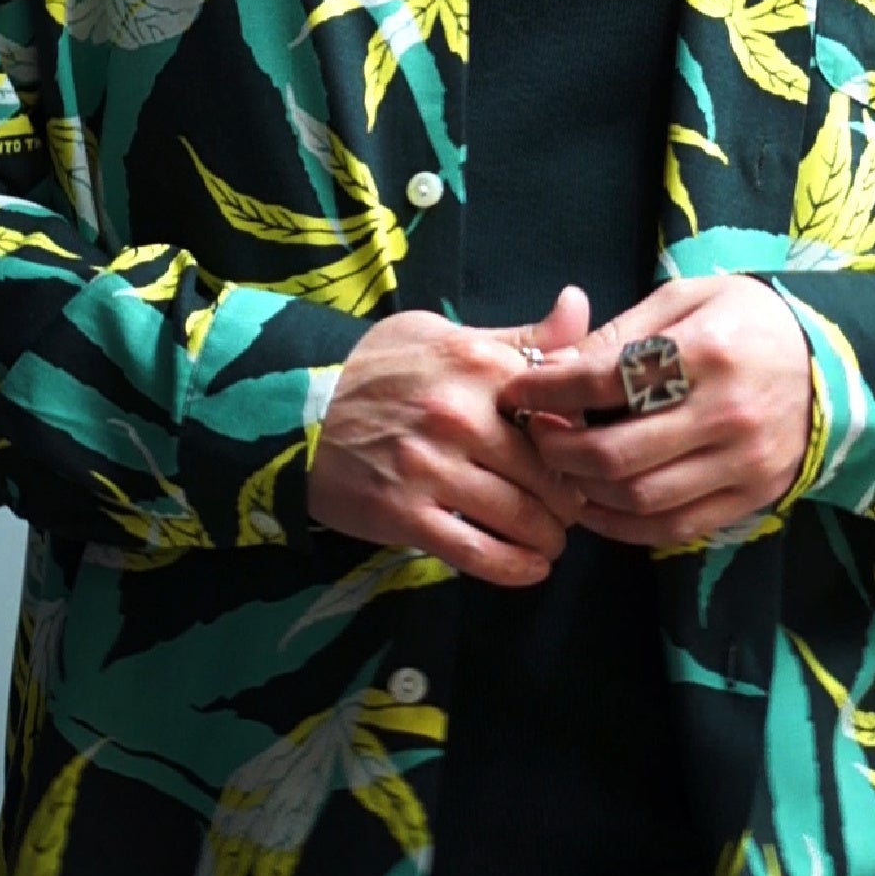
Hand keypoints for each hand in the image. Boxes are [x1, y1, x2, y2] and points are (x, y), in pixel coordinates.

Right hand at [308, 287, 591, 586]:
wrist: (292, 405)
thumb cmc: (378, 366)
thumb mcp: (447, 334)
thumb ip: (519, 335)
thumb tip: (580, 306)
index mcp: (476, 365)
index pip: (560, 411)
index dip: (580, 441)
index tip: (582, 458)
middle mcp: (458, 415)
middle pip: (546, 471)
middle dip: (569, 500)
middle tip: (573, 511)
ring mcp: (429, 467)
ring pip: (518, 516)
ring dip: (548, 537)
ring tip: (553, 541)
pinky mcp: (402, 513)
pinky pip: (475, 551)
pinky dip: (514, 568)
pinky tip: (532, 569)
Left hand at [495, 277, 811, 546]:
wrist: (834, 361)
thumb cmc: (747, 320)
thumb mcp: (686, 300)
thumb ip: (619, 334)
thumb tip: (552, 367)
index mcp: (707, 351)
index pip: (607, 380)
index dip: (550, 390)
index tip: (517, 391)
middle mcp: (727, 413)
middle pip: (617, 452)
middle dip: (559, 450)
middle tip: (533, 436)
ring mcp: (743, 463)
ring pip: (642, 498)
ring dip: (586, 491)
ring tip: (562, 469)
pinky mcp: (753, 497)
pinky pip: (676, 527)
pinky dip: (625, 526)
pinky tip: (596, 505)